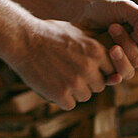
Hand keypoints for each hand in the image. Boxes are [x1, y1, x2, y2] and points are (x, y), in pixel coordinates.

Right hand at [7, 17, 135, 109]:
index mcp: (97, 51)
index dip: (100, 70)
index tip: (87, 66)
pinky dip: (61, 99)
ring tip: (59, 76)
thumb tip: (114, 55)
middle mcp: (89, 68)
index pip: (111, 71)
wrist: (23, 39)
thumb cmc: (50, 33)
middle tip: (70, 72)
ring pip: (85, 96)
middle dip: (88, 82)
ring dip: (74, 91)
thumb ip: (97, 46)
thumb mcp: (78, 32)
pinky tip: (51, 84)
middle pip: (99, 86)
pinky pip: (69, 104)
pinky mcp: (61, 94)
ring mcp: (75, 82)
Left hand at [72, 0, 137, 82]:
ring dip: (118, 56)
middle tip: (113, 27)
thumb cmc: (105, 10)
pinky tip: (102, 60)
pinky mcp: (104, 72)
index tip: (136, 33)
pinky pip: (112, 80)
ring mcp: (118, 65)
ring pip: (127, 72)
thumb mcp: (125, 7)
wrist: (79, 14)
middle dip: (127, 44)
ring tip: (106, 38)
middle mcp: (132, 57)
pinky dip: (111, 75)